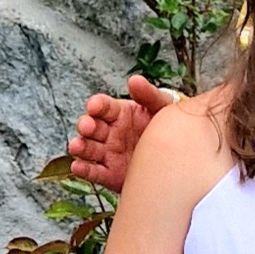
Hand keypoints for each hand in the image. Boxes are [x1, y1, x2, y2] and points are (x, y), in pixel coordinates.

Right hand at [70, 75, 175, 191]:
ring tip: (77, 146)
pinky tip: (78, 166)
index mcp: (119, 114)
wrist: (178, 159)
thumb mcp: (161, 108)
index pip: (104, 106)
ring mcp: (108, 153)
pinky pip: (94, 172)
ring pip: (88, 148)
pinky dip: (84, 170)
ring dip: (80, 147)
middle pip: (92, 126)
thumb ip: (148, 95)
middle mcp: (110, 132)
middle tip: (87, 126)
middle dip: (86, 125)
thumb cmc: (166, 128)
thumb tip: (135, 80)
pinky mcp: (110, 173)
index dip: (97, 105)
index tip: (94, 106)